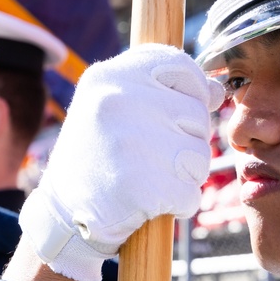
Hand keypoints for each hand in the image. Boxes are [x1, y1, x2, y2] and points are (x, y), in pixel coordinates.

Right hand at [20, 44, 224, 280]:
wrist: (62, 215)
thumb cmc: (99, 157)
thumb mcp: (120, 110)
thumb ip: (165, 93)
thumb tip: (217, 89)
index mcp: (110, 75)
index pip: (181, 66)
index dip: (191, 92)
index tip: (173, 114)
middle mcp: (118, 100)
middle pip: (197, 115)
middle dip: (186, 140)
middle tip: (148, 157)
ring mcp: (130, 142)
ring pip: (199, 155)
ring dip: (184, 174)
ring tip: (148, 178)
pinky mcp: (141, 186)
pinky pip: (190, 193)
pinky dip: (178, 204)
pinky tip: (147, 203)